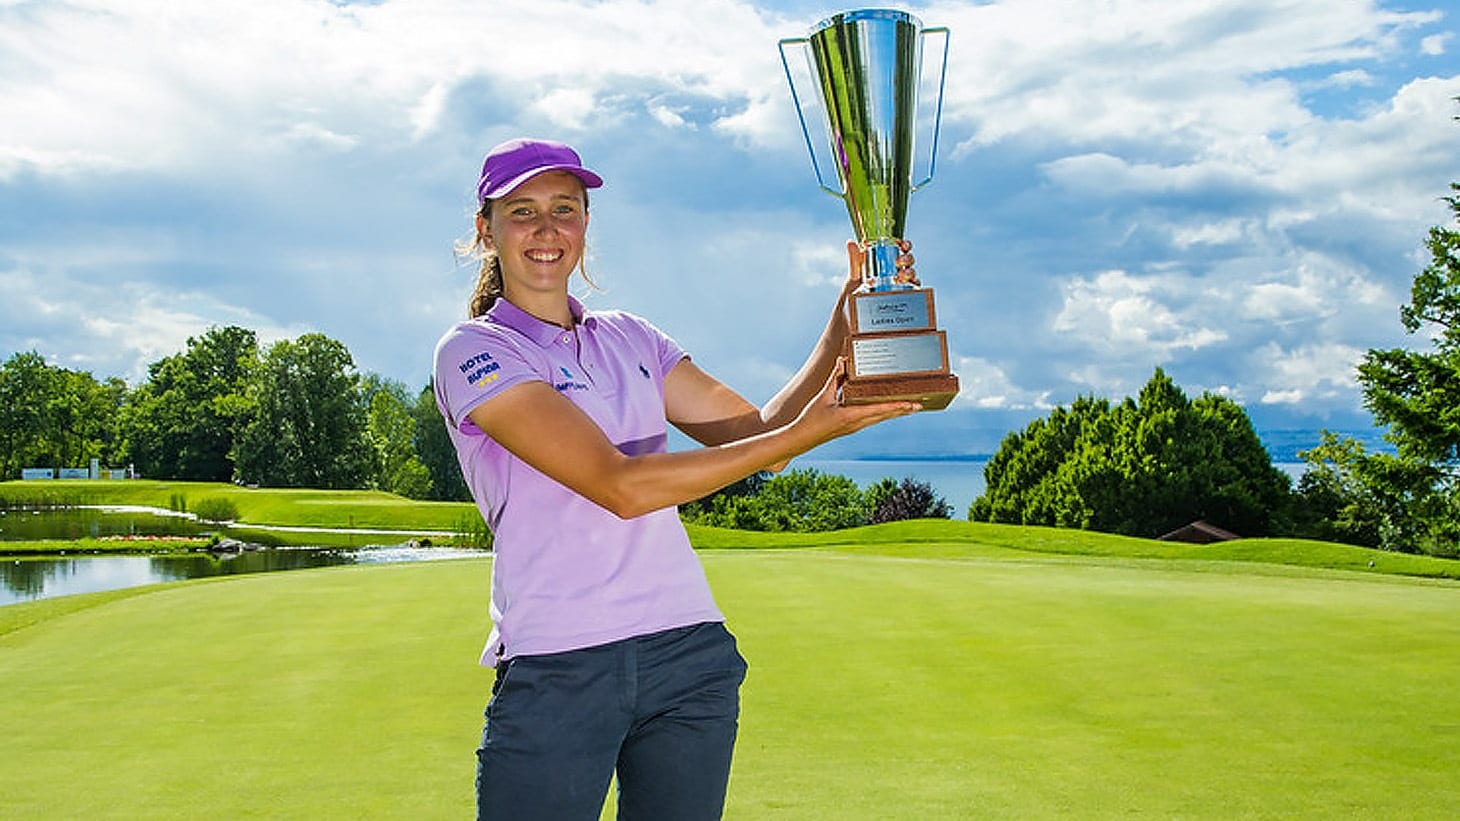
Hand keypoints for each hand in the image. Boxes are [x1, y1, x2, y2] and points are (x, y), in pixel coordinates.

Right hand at [795, 358, 921, 444]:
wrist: (801, 438)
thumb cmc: (811, 418)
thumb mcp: (822, 396)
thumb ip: (834, 378)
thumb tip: (842, 361)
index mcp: (851, 416)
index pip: (879, 410)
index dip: (896, 406)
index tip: (910, 404)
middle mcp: (857, 423)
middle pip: (885, 415)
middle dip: (902, 410)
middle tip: (919, 405)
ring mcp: (855, 427)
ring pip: (880, 418)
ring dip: (895, 413)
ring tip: (909, 407)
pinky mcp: (852, 428)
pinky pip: (872, 419)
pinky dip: (883, 413)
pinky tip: (888, 410)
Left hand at [843, 239, 919, 294]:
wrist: (853, 314)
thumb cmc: (854, 293)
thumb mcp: (854, 275)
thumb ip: (855, 260)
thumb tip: (851, 242)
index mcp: (886, 263)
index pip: (900, 250)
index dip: (905, 245)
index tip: (903, 245)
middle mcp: (895, 273)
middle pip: (908, 262)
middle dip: (907, 259)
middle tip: (899, 262)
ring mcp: (899, 285)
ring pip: (912, 275)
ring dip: (910, 272)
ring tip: (901, 275)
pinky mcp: (901, 297)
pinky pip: (913, 290)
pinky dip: (914, 286)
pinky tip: (909, 285)